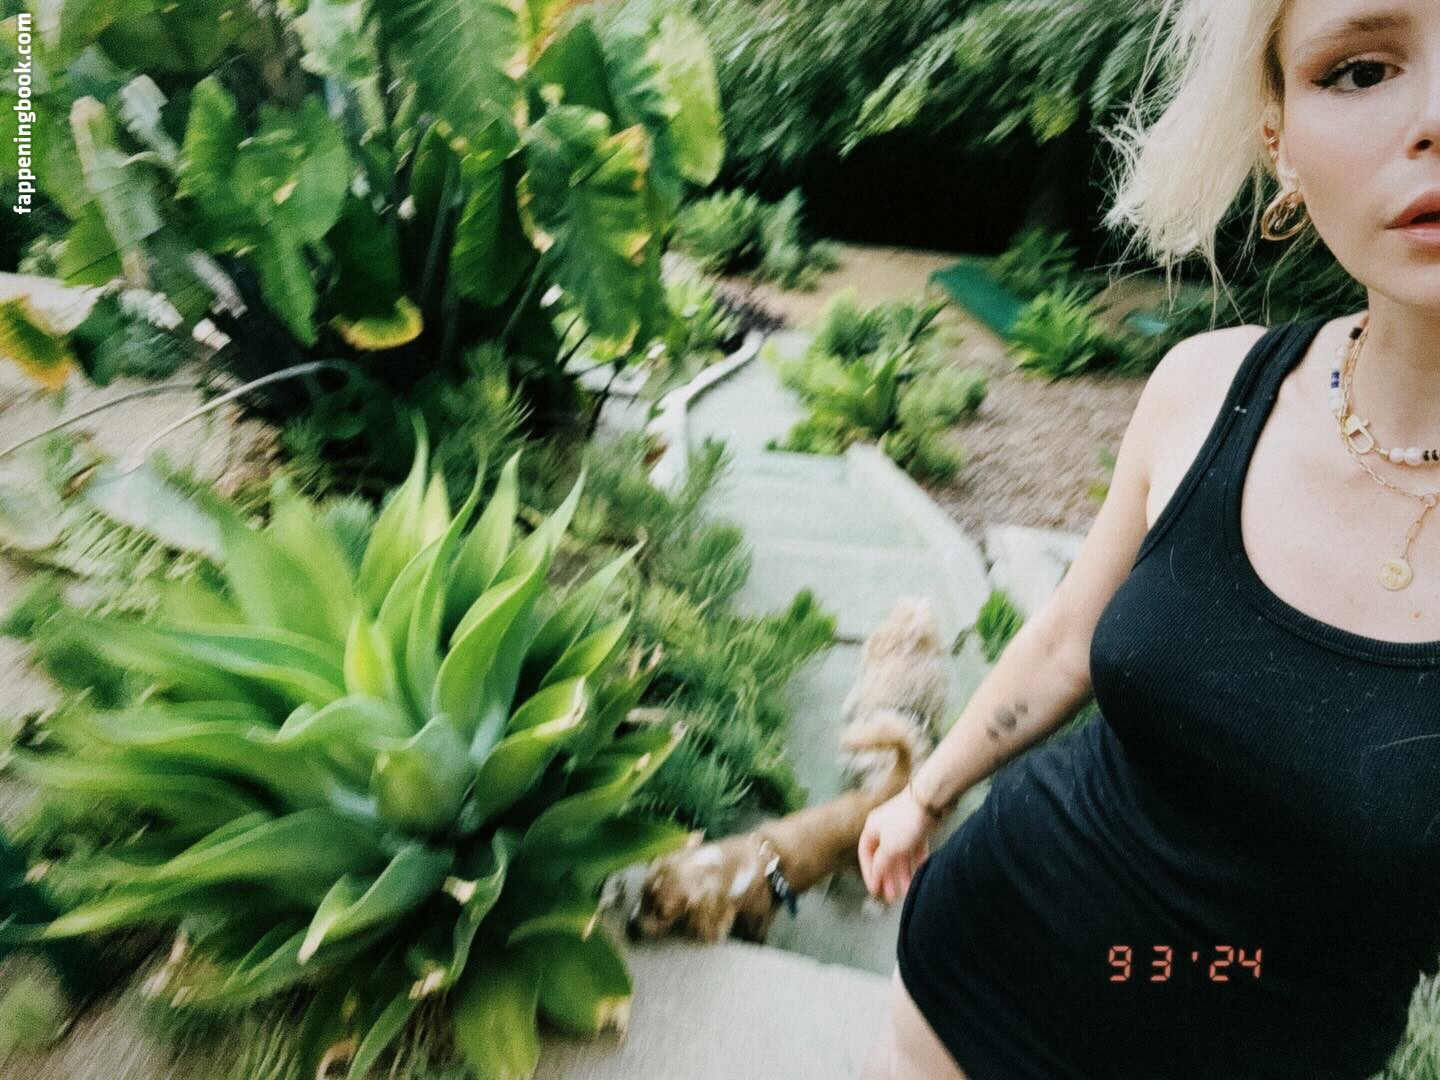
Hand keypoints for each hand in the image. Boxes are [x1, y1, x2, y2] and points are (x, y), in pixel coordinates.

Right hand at [858, 788, 933, 904]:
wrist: (929, 800)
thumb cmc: (904, 822)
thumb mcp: (889, 848)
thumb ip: (881, 864)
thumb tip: (875, 876)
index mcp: (871, 828)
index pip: (866, 855)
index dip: (870, 874)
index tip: (876, 890)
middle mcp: (884, 827)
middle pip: (884, 857)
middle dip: (888, 877)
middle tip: (892, 896)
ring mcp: (902, 827)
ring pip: (900, 854)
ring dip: (903, 873)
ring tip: (908, 890)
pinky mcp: (918, 827)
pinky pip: (915, 849)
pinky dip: (916, 862)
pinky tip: (919, 875)